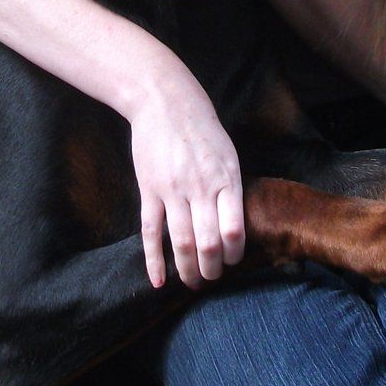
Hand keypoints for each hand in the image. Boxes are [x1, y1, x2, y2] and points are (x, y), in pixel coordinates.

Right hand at [125, 73, 246, 289]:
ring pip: (181, 243)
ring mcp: (172, 191)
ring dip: (187, 270)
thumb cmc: (202, 130)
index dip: (233, 254)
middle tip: (211, 279)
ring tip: (191, 282)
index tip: (231, 261)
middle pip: (208, 244)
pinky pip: (151, 233)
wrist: (165, 103)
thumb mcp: (228, 155)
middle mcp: (201, 188)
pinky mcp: (149, 191)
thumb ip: (232, 189)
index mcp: (227, 180)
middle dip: (211, 270)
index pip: (234, 231)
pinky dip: (154, 261)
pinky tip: (158, 280)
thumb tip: (236, 227)